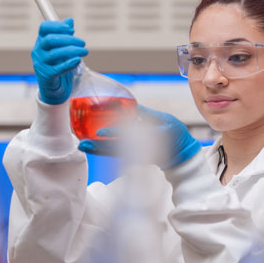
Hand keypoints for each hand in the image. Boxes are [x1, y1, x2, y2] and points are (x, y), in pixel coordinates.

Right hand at [31, 18, 87, 104]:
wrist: (54, 89)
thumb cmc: (58, 66)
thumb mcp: (61, 50)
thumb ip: (65, 35)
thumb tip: (70, 20)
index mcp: (41, 42)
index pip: (44, 28)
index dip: (57, 26)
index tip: (71, 30)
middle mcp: (38, 51)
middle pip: (51, 40)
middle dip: (69, 40)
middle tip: (82, 43)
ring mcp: (41, 64)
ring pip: (55, 54)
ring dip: (72, 51)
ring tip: (85, 52)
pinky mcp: (46, 76)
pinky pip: (58, 68)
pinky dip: (69, 63)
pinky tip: (78, 60)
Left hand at [78, 105, 201, 168]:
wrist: (182, 155)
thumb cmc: (176, 136)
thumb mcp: (164, 121)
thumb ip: (146, 115)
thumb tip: (131, 106)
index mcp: (148, 140)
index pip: (127, 137)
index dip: (113, 134)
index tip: (100, 132)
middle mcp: (139, 150)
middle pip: (115, 149)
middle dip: (98, 147)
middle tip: (82, 144)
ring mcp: (136, 155)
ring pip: (114, 153)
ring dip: (98, 150)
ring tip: (83, 145)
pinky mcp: (134, 157)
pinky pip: (117, 153)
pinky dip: (104, 150)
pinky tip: (94, 144)